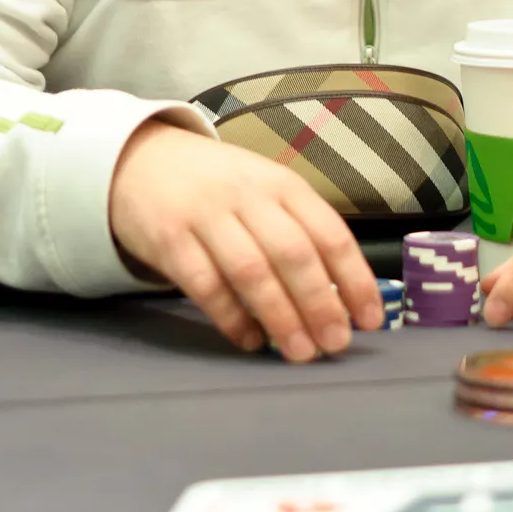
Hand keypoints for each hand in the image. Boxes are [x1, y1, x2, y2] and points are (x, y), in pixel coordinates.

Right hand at [109, 121, 383, 360]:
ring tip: (301, 352)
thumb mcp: (264, 189)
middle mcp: (247, 195)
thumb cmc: (217, 185)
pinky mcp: (170, 239)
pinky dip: (232, 317)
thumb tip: (342, 294)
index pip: (328, 231)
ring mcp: (206, 215)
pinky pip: (206, 285)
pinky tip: (250, 340)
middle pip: (293, 252)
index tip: (370, 318)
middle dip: (320, 303)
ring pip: (252, 270)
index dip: (354, 278)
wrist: (142, 159)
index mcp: (281, 184)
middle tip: (336, 343)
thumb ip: (298, 229)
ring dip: (280, 316)